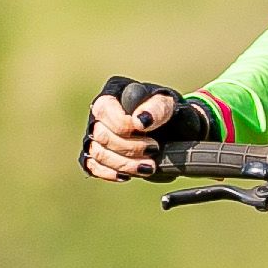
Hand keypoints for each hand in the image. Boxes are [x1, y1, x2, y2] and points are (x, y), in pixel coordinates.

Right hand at [84, 75, 213, 181]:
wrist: (174, 132)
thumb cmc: (168, 113)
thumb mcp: (168, 104)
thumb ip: (157, 108)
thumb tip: (139, 121)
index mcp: (114, 93)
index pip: (104, 109)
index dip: (123, 125)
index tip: (147, 130)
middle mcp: (99, 113)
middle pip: (101, 135)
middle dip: (129, 147)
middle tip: (154, 148)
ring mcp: (95, 135)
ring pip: (97, 153)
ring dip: (124, 164)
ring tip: (149, 166)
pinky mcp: (96, 155)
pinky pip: (92, 167)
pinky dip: (110, 173)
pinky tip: (127, 175)